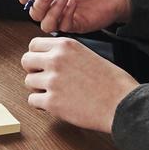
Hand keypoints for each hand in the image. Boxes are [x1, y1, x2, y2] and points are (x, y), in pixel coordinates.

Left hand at [20, 37, 138, 132]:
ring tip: (55, 94)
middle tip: (45, 80)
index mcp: (66, 46)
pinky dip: (41, 104)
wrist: (122, 104)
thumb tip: (48, 59)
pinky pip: (32, 100)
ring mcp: (52, 80)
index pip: (34, 45)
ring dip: (38, 89)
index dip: (37, 56)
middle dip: (34, 71)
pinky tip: (55, 104)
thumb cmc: (112, 83)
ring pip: (28, 81)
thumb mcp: (89, 55)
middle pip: (26, 61)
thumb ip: (67, 55)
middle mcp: (56, 59)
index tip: (42, 64)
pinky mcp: (52, 101)